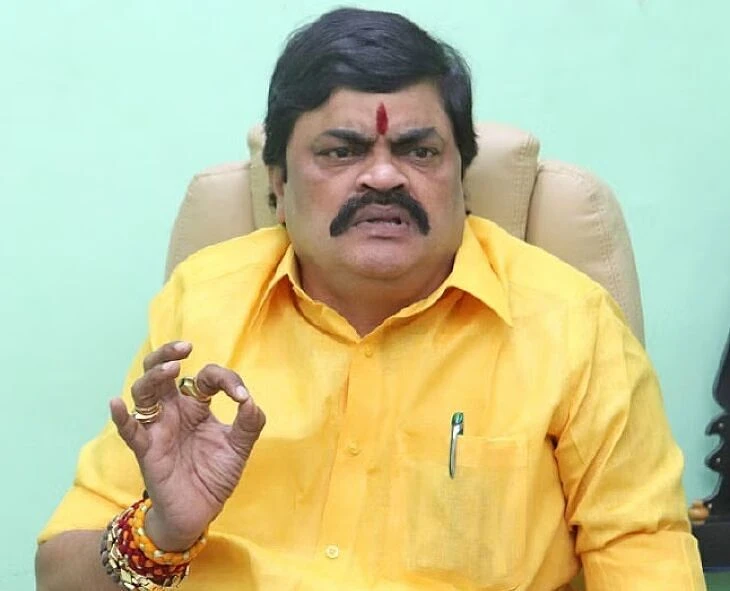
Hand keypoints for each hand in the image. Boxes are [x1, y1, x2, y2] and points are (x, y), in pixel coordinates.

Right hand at [110, 341, 265, 550]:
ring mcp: (158, 428)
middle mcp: (174, 412)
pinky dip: (121, 417)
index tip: (240, 395)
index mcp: (196, 407)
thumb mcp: (239, 448)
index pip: (204, 378)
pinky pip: (129, 431)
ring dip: (153, 377)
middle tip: (185, 347)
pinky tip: (116, 403)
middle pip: (161, 372)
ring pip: (144, 392)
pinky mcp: (147, 450)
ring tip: (171, 369)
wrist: (200, 513)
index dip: (223, 379)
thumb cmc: (215, 477)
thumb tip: (249, 399)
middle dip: (168, 354)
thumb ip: (249, 423)